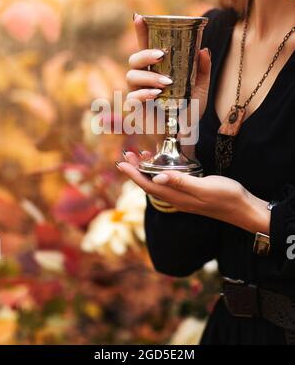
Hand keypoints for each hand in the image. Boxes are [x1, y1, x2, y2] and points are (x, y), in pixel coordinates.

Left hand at [117, 151, 269, 234]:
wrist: (243, 209)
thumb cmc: (226, 197)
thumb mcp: (204, 187)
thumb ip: (181, 183)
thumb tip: (157, 178)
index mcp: (177, 198)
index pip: (148, 186)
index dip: (133, 175)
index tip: (121, 163)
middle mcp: (177, 199)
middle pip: (150, 185)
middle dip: (136, 171)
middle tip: (128, 155)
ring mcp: (184, 197)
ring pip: (159, 184)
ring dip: (147, 171)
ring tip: (141, 156)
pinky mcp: (191, 193)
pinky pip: (169, 183)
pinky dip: (161, 172)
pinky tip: (164, 165)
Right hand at [126, 14, 211, 119]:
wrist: (186, 135)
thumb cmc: (190, 111)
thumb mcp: (201, 89)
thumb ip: (202, 70)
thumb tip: (203, 49)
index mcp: (157, 69)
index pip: (146, 46)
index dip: (141, 31)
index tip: (140, 17)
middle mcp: (145, 78)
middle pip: (133, 59)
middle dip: (144, 54)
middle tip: (160, 55)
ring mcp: (139, 92)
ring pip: (132, 76)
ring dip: (149, 76)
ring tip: (166, 83)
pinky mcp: (137, 109)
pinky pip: (133, 97)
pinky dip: (143, 94)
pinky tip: (156, 95)